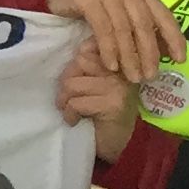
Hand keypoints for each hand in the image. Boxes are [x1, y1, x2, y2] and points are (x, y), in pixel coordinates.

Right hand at [45, 0, 183, 85]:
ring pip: (123, 28)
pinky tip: (111, 66)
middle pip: (143, 24)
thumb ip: (140, 26)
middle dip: (149, 53)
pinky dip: (109, 49)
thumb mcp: (120, 14)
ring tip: (132, 77)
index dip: (174, 38)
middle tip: (149, 76)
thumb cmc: (91, 8)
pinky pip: (103, 28)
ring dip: (129, 56)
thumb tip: (165, 51)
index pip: (163, 14)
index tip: (180, 60)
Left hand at [57, 38, 140, 165]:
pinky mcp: (113, 104)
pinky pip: (76, 103)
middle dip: (67, 82)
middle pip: (78, 62)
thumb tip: (77, 50)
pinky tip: (76, 121)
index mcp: (117, 61)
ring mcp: (119, 86)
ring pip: (73, 84)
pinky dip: (70, 115)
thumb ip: (87, 66)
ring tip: (72, 110)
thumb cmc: (101, 112)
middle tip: (70, 98)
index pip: (89, 45)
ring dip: (65, 101)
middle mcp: (122, 70)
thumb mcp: (93, 84)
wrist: (118, 142)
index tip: (78, 77)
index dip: (77, 60)